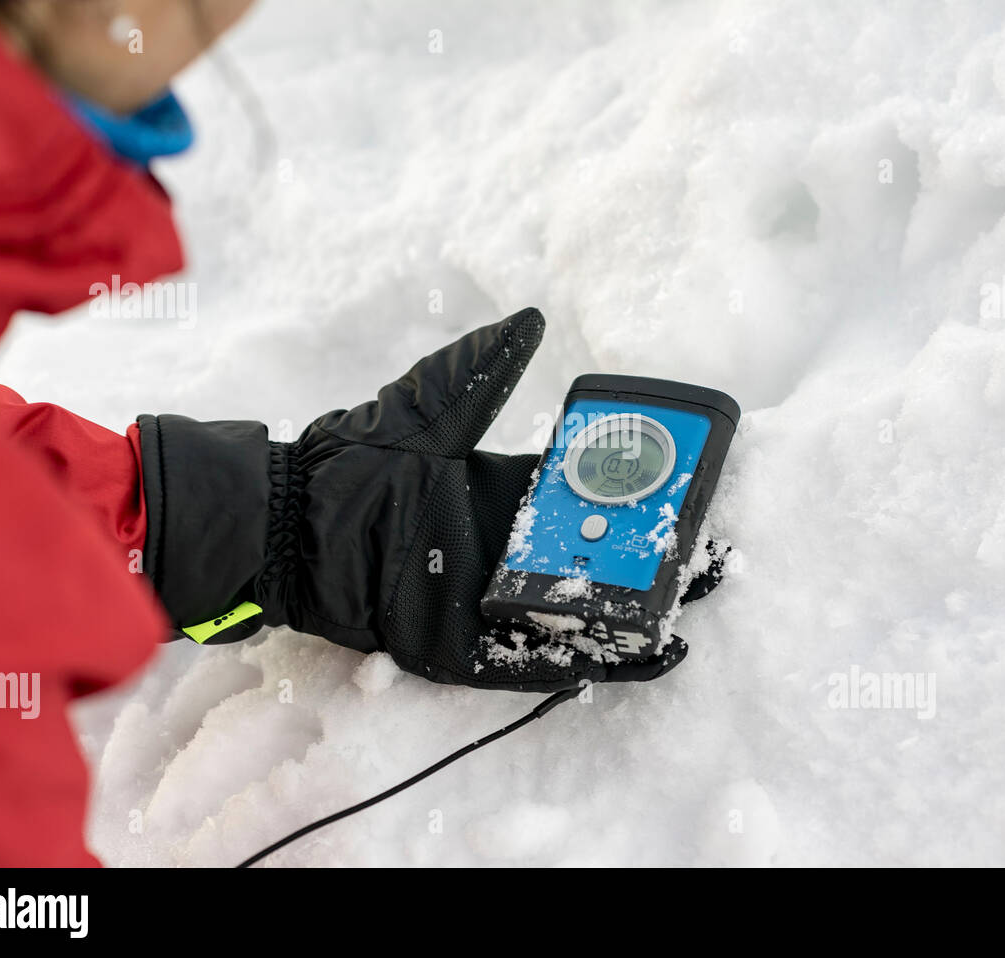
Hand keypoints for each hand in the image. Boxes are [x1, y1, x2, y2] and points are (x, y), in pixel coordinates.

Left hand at [138, 309, 721, 690]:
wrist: (294, 524)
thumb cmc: (354, 465)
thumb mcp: (426, 410)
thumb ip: (479, 373)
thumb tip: (530, 320)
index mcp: (503, 498)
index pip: (586, 501)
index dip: (635, 499)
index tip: (686, 493)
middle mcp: (504, 552)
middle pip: (592, 561)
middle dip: (650, 562)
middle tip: (711, 560)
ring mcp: (487, 602)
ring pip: (572, 614)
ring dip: (631, 615)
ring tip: (690, 611)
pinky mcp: (464, 647)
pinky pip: (532, 660)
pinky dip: (583, 661)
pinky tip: (637, 657)